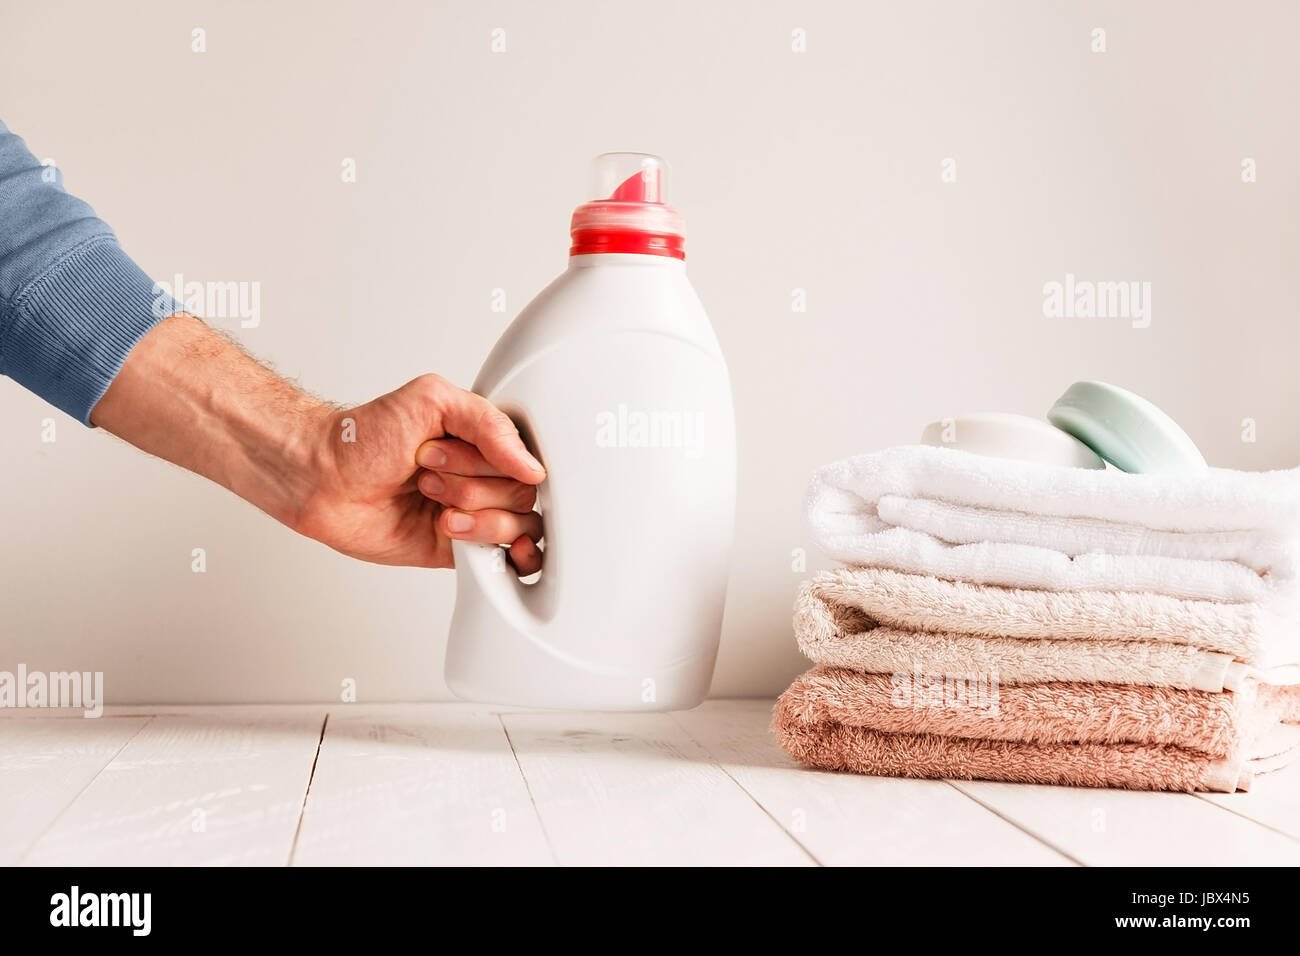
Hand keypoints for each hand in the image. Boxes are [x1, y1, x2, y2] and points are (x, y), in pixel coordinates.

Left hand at [92, 316, 544, 572]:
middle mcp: (483, 477)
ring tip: (437, 505)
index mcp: (484, 440)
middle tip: (430, 475)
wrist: (321, 478)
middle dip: (475, 486)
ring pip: (519, 527)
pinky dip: (510, 556)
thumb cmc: (365, 437)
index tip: (455, 451)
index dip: (496, 460)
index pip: (528, 457)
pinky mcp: (458, 550)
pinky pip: (503, 560)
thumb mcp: (432, 400)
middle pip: (523, 495)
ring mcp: (473, 513)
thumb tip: (531, 465)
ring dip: (478, 517)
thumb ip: (489, 423)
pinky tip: (498, 549)